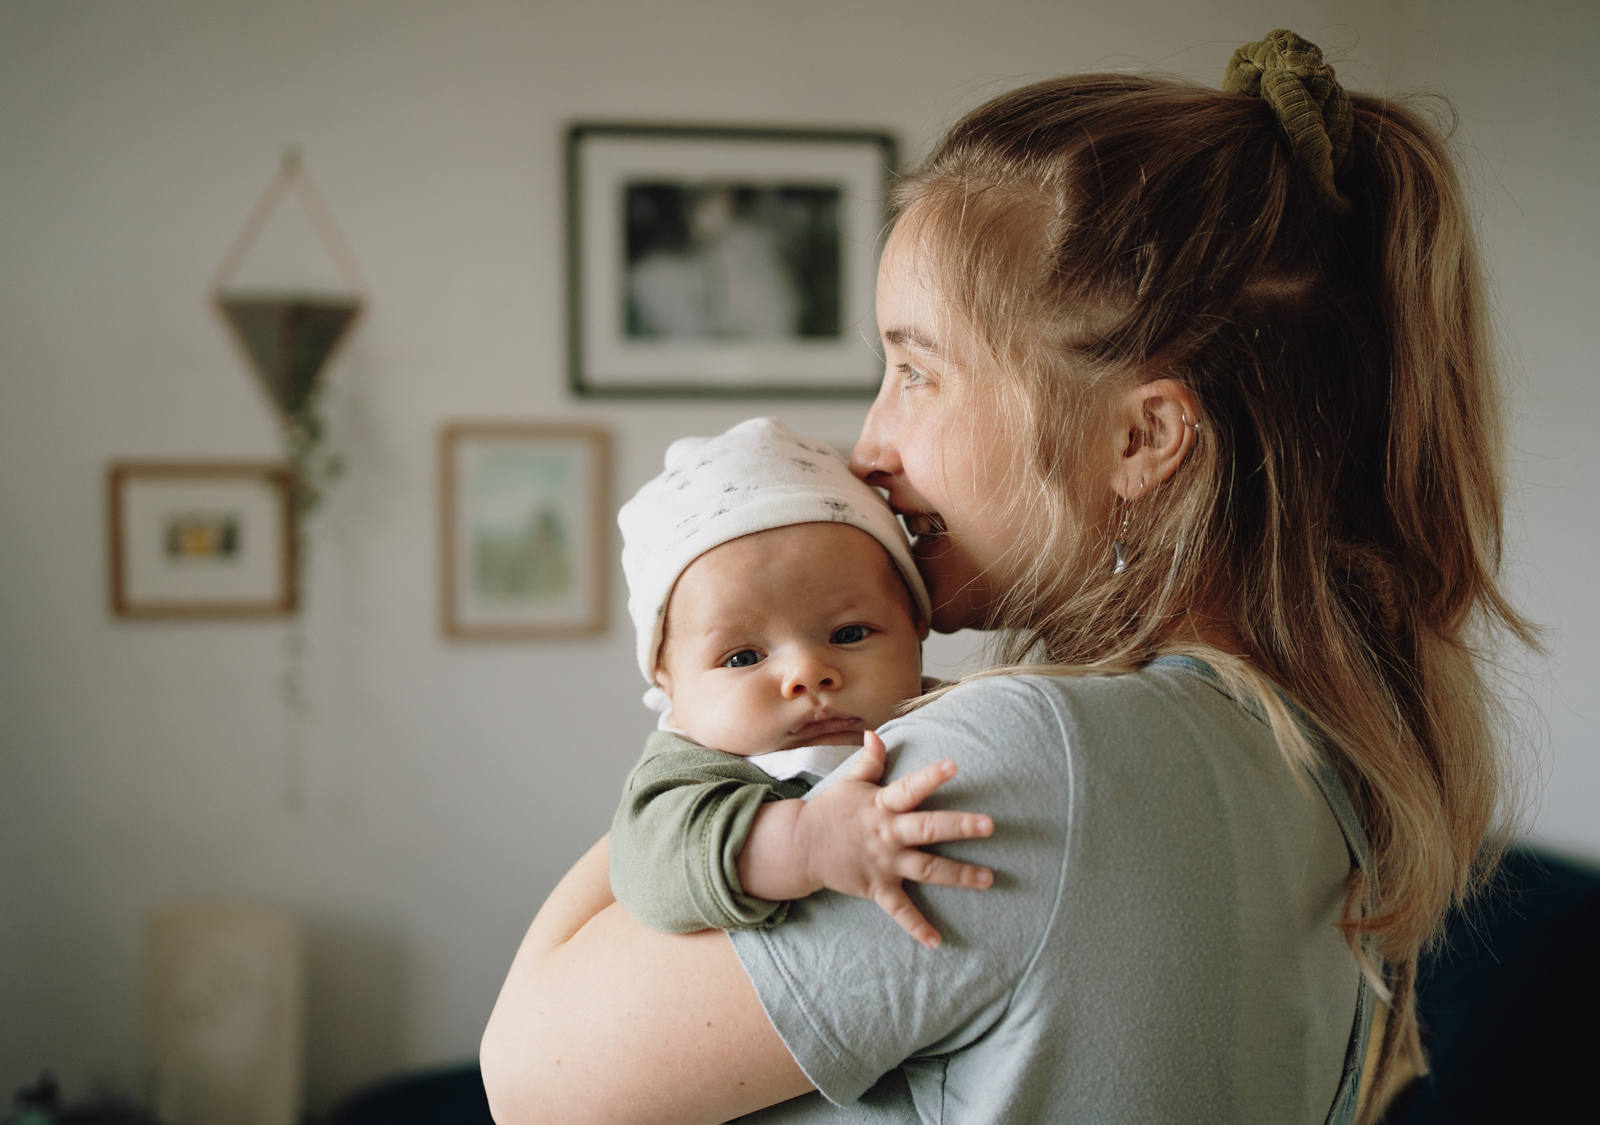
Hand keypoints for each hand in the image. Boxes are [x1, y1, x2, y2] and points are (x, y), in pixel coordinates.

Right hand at [797, 731, 992, 947]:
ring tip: (987, 878)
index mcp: (882, 806)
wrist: (802, 846)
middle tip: (989, 825)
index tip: (954, 765)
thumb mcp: (849, 782)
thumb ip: (869, 761)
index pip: (910, 788)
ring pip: (926, 869)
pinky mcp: (878, 888)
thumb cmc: (832, 810)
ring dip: (958, 875)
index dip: (931, 777)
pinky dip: (917, 927)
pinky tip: (937, 942)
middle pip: (926, 828)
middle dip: (958, 827)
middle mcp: (887, 834)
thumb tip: (875, 735)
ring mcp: (884, 863)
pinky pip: (900, 911)